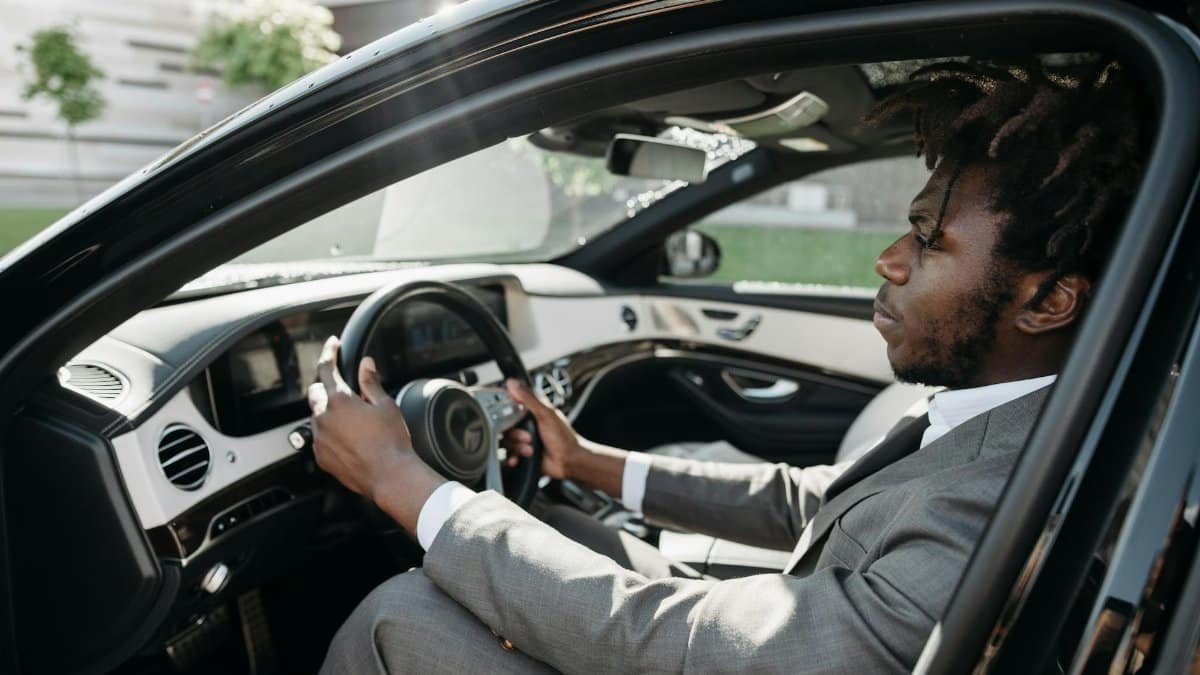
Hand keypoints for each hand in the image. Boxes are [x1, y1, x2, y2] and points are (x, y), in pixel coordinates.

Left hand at [307, 337, 443, 529]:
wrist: (389, 476)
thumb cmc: (391, 442)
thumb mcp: (385, 405)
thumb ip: (370, 382)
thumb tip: (366, 364)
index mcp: (340, 401)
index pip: (326, 369)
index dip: (329, 353)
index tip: (332, 345)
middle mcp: (324, 418)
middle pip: (315, 392)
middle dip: (326, 386)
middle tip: (345, 391)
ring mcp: (320, 439)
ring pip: (317, 415)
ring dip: (329, 412)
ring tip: (353, 421)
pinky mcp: (321, 456)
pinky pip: (319, 437)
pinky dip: (330, 433)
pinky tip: (349, 439)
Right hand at [502, 378, 585, 479]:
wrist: (569, 461)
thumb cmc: (563, 438)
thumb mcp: (545, 415)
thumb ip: (529, 399)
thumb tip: (513, 383)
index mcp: (531, 413)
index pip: (510, 408)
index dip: (506, 413)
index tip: (508, 418)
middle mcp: (526, 425)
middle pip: (506, 427)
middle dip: (516, 434)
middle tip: (528, 437)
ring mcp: (524, 440)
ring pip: (507, 441)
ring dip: (518, 447)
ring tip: (530, 449)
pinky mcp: (522, 454)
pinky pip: (509, 455)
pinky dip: (512, 458)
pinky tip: (519, 458)